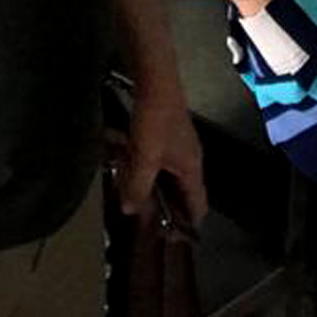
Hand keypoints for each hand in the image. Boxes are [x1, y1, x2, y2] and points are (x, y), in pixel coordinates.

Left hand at [121, 82, 208, 222]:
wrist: (154, 79)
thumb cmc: (154, 122)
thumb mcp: (144, 159)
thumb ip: (138, 187)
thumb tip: (131, 210)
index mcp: (191, 170)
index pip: (197, 206)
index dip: (186, 225)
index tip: (169, 237)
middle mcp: (189, 160)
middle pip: (177, 192)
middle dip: (158, 202)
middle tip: (138, 212)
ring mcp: (176, 145)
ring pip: (160, 174)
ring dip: (142, 180)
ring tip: (124, 181)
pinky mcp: (163, 132)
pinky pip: (151, 157)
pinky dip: (137, 162)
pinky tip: (119, 155)